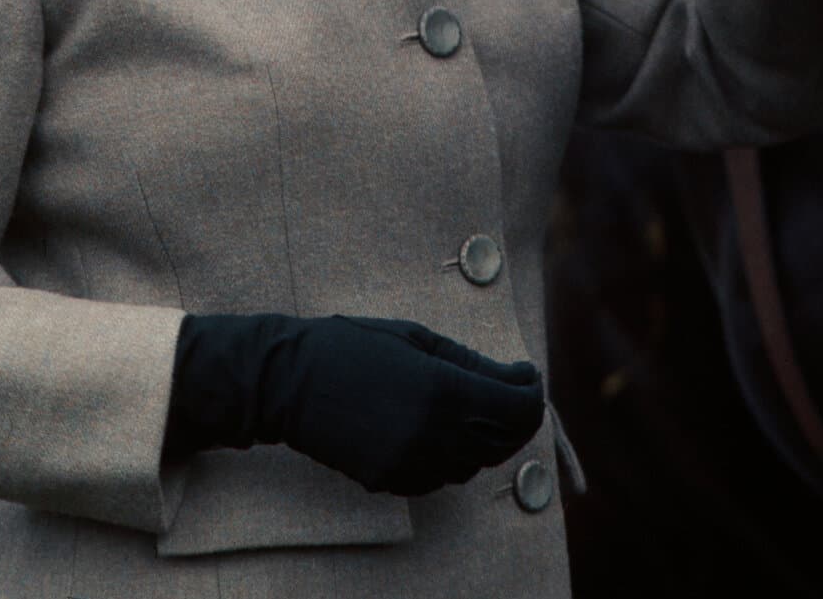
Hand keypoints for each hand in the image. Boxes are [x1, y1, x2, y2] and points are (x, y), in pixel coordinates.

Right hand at [168, 312, 545, 494]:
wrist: (290, 383)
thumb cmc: (352, 345)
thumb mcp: (415, 339)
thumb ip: (469, 362)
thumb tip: (513, 378)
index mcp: (442, 392)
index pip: (517, 409)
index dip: (532, 392)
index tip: (528, 374)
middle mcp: (433, 436)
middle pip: (504, 442)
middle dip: (518, 415)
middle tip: (514, 389)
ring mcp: (412, 465)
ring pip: (475, 464)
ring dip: (487, 436)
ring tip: (477, 404)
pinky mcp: (392, 483)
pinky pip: (442, 476)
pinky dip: (455, 454)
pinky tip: (442, 426)